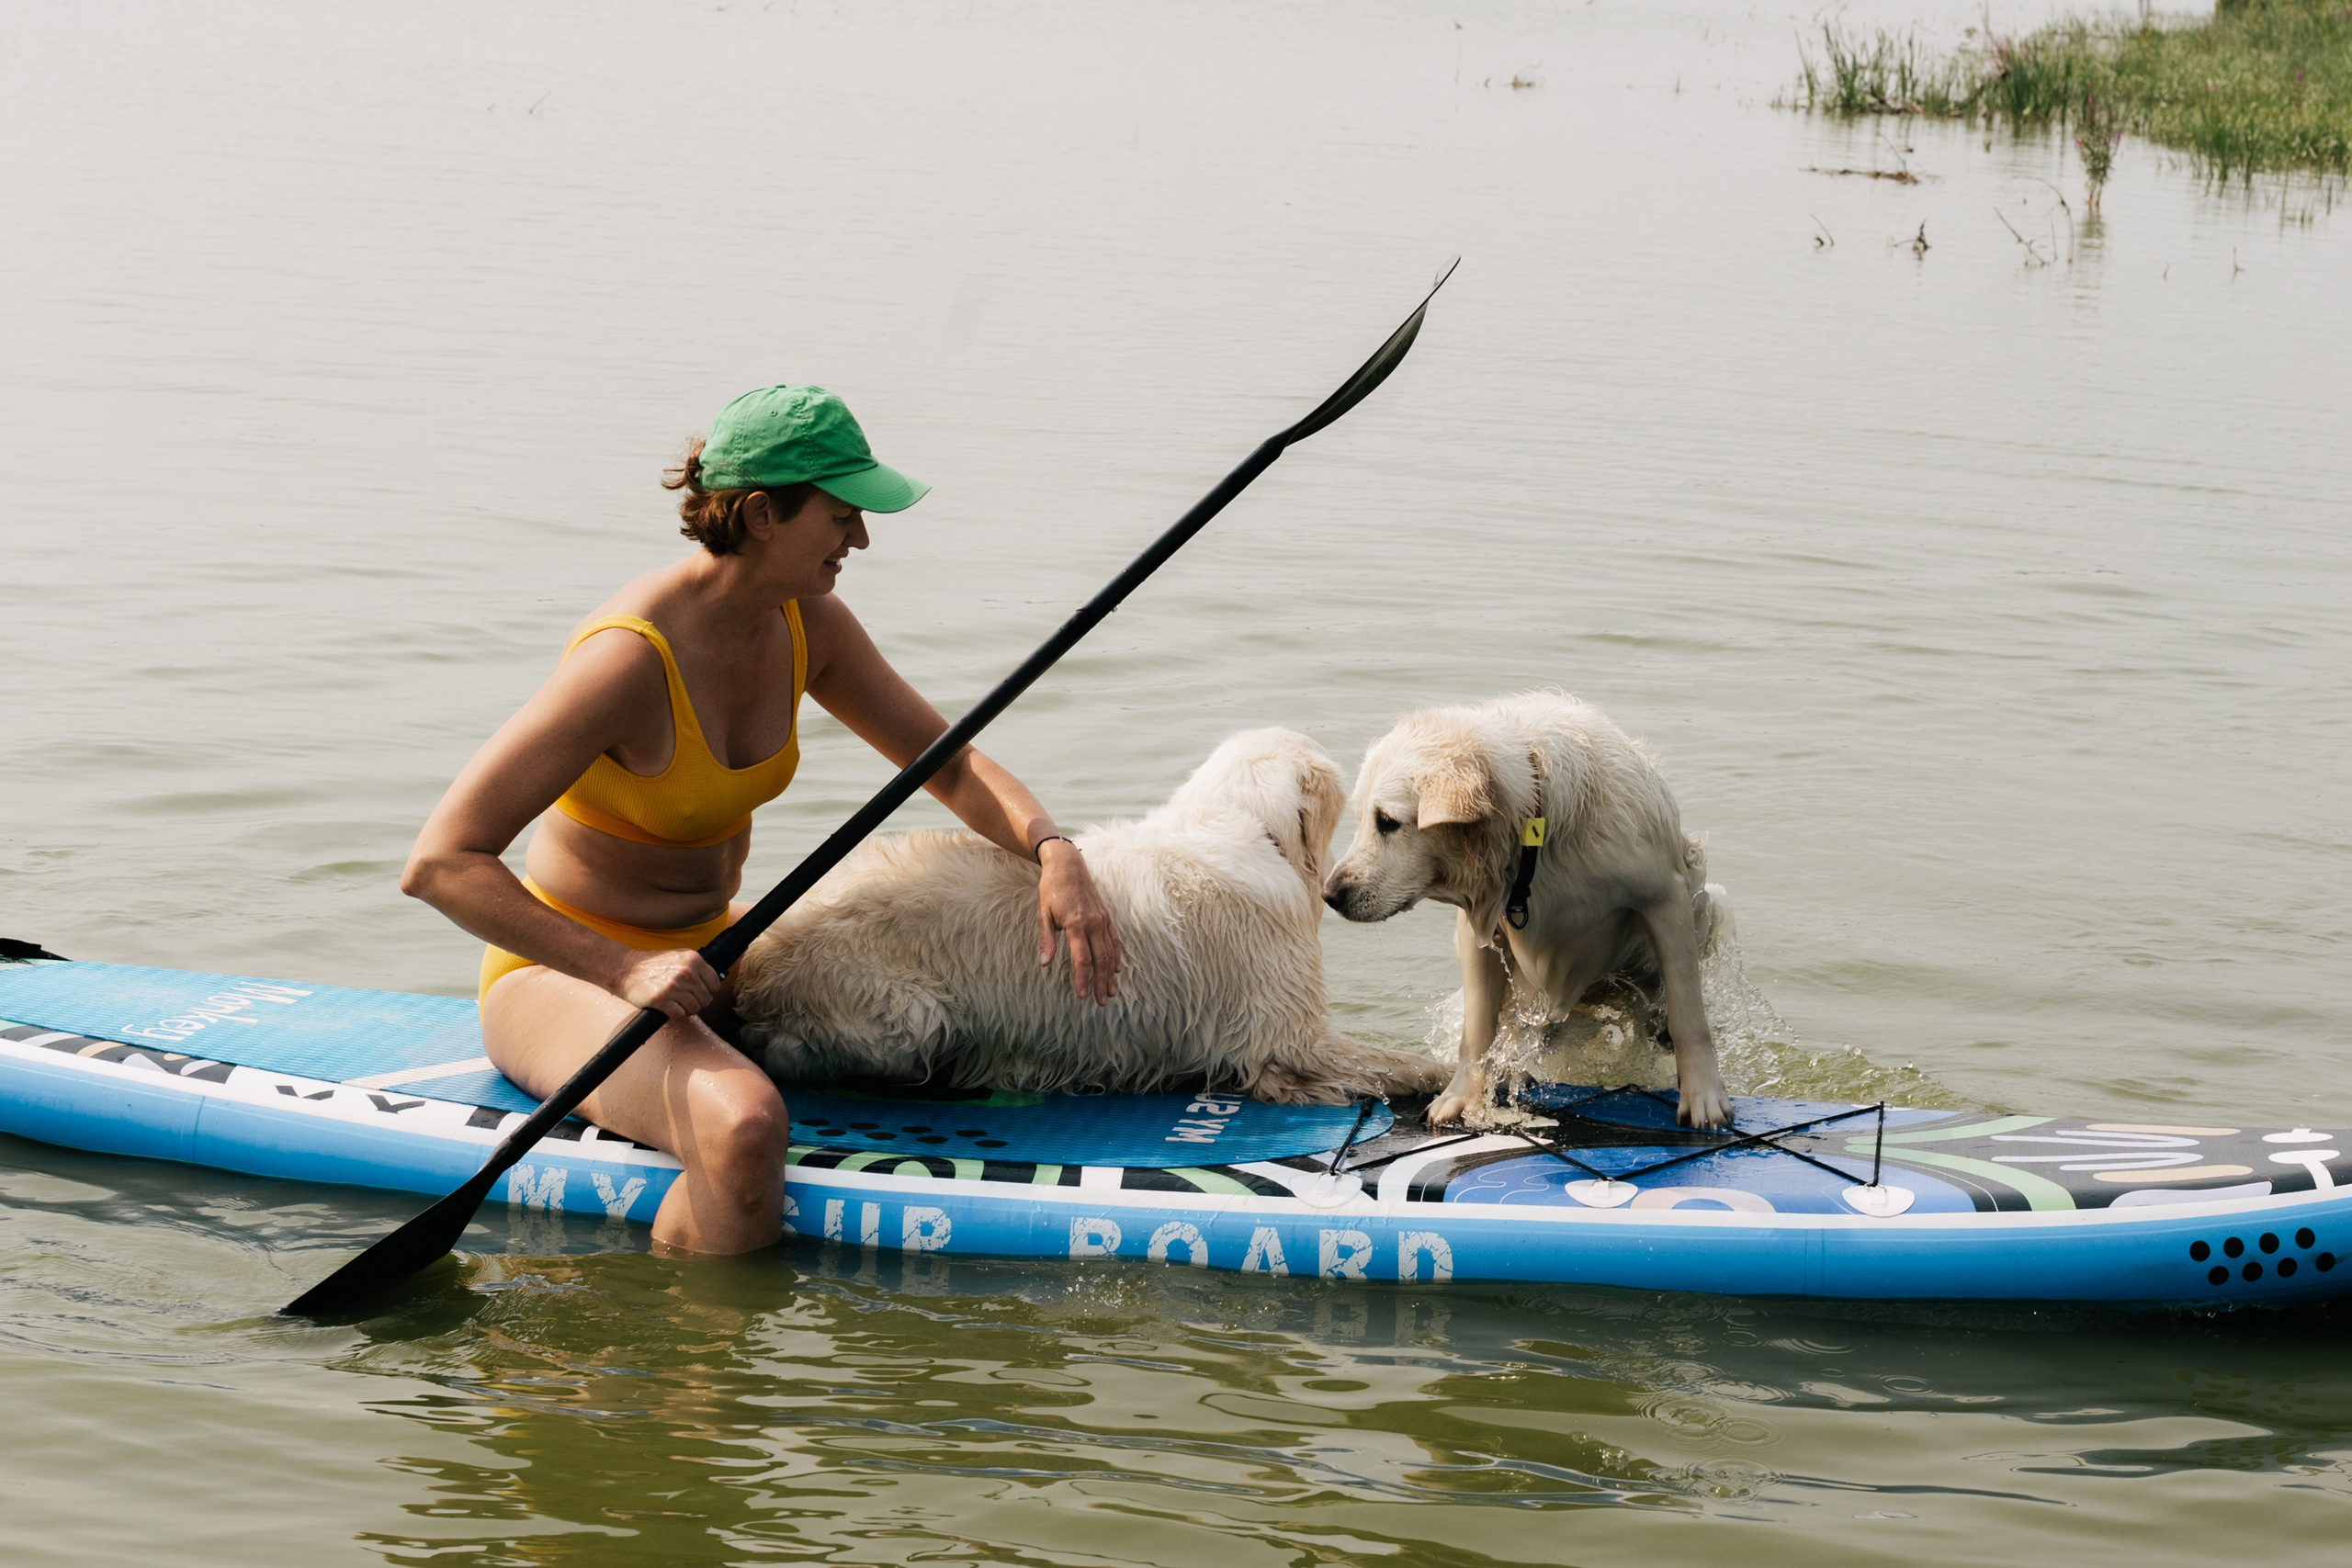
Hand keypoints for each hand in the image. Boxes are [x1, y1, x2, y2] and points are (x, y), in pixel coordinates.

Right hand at [612, 947, 721, 1020]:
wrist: (626, 969)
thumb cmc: (652, 964)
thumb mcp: (678, 956)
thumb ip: (696, 966)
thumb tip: (714, 981)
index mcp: (693, 959)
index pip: (715, 984)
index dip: (709, 992)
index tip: (700, 994)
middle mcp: (686, 972)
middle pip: (706, 999)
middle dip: (698, 1002)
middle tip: (686, 1000)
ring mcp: (674, 986)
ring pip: (694, 1008)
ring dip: (687, 1009)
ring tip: (677, 1003)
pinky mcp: (661, 999)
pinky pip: (680, 1014)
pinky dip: (676, 1014)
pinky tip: (669, 1007)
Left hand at [1036, 838, 1120, 1003]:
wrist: (1068, 865)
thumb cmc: (1051, 889)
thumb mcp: (1043, 913)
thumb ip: (1046, 939)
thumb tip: (1044, 964)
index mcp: (1076, 924)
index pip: (1082, 959)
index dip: (1082, 979)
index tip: (1082, 995)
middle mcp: (1093, 923)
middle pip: (1100, 960)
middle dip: (1101, 983)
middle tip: (1101, 1002)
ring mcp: (1102, 920)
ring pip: (1110, 952)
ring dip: (1110, 975)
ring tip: (1110, 993)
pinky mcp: (1106, 916)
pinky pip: (1114, 940)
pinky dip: (1116, 956)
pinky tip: (1116, 970)